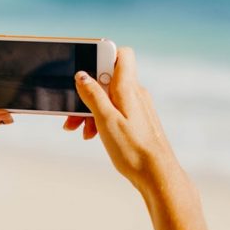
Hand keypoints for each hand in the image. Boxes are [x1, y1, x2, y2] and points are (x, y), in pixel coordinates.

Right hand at [62, 47, 177, 190]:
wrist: (157, 175)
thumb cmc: (133, 149)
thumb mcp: (106, 120)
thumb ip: (93, 95)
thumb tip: (82, 75)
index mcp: (128, 88)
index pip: (120, 54)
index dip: (101, 56)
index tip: (84, 71)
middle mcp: (135, 93)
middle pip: (107, 79)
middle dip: (87, 92)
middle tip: (73, 113)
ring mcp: (137, 107)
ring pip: (109, 97)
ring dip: (90, 109)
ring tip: (80, 130)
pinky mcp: (137, 120)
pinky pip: (115, 110)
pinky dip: (101, 118)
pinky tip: (93, 135)